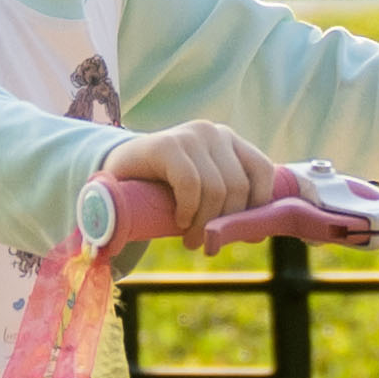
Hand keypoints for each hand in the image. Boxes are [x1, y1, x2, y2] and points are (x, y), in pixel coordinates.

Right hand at [104, 123, 279, 241]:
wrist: (117, 173)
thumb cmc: (164, 189)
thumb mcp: (202, 191)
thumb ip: (227, 202)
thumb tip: (258, 232)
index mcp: (229, 141)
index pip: (262, 170)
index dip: (259, 204)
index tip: (245, 233)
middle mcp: (214, 132)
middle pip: (238, 186)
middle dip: (225, 223)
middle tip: (207, 244)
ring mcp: (190, 135)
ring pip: (216, 189)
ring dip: (204, 224)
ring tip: (191, 240)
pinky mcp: (166, 145)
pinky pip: (191, 184)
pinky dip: (189, 210)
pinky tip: (180, 221)